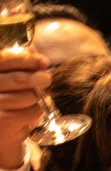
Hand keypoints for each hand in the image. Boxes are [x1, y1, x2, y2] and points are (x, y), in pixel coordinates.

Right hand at [0, 49, 46, 166]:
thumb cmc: (4, 102)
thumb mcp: (8, 80)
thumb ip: (17, 64)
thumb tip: (33, 49)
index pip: (3, 59)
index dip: (25, 59)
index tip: (43, 61)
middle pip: (18, 79)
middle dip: (38, 78)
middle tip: (47, 79)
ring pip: (26, 96)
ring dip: (37, 96)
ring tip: (36, 98)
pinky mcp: (3, 120)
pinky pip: (31, 111)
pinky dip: (37, 111)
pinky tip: (31, 112)